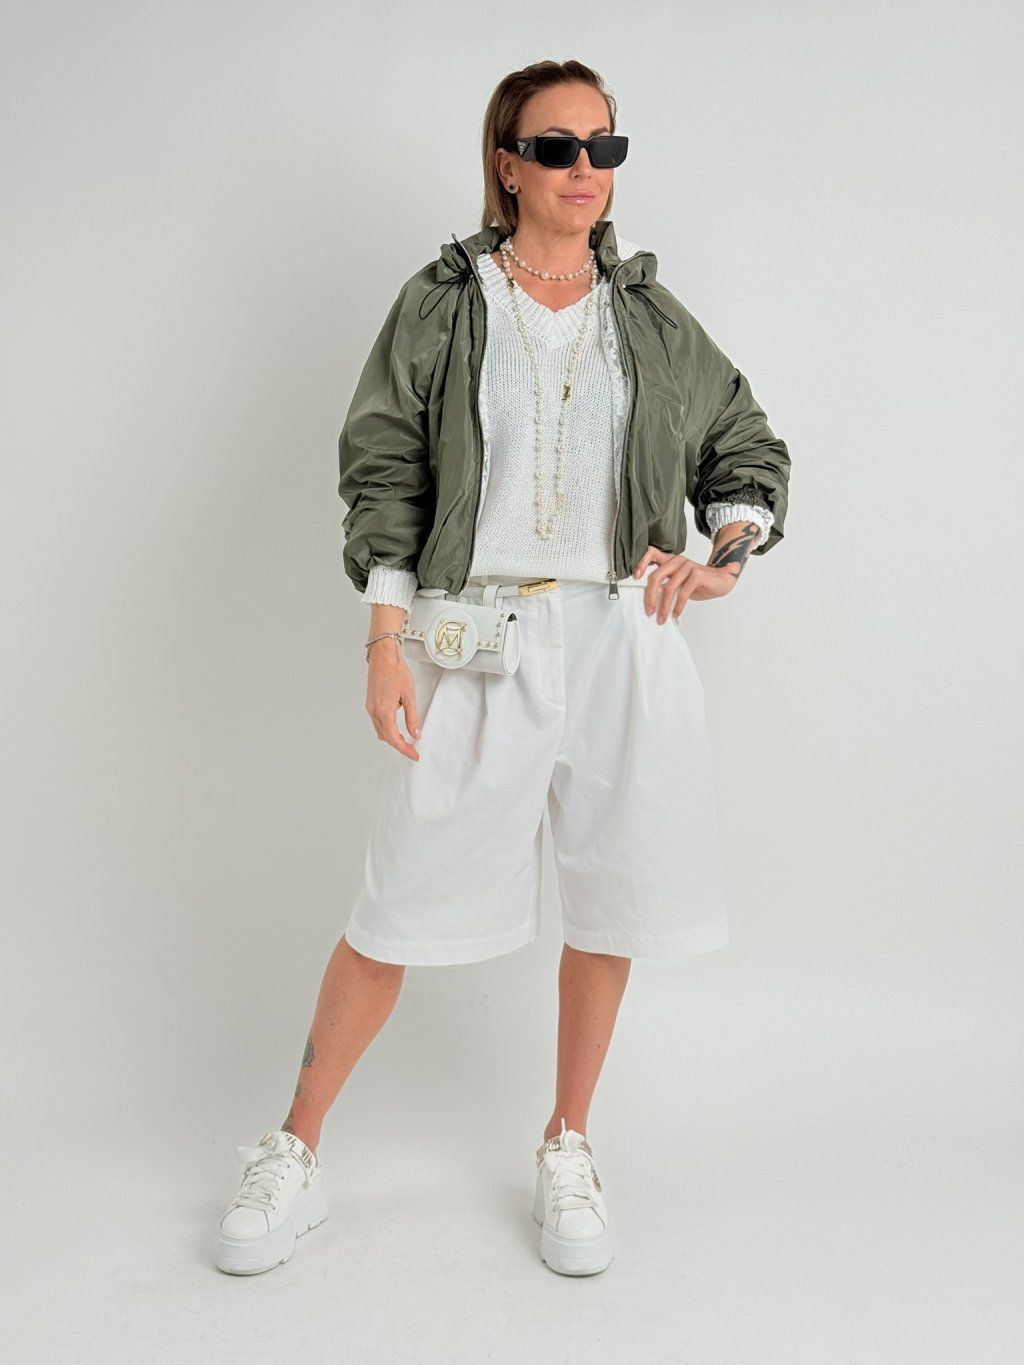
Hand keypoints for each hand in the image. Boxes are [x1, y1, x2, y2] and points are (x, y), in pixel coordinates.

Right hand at [365, 638, 420, 760]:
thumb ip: (412, 717)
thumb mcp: (409, 695)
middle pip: (386, 737)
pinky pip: (378, 722)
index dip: (404, 749)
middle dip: (399, 745)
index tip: (414, 755)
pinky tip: (396, 726)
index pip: (393, 738)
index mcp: (383, 710)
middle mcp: (374, 711)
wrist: (383, 656)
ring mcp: (370, 708)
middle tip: (413, 749)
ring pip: (380, 730)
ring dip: (392, 737)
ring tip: (406, 740)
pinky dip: (387, 728)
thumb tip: (415, 733)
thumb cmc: (395, 671)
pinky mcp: (370, 703)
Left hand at [631, 546, 736, 621]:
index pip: (651, 553)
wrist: (722, 581)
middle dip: (649, 596)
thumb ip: (664, 585)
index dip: (641, 563)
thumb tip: (648, 600)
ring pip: (668, 588)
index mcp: (670, 560)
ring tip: (662, 618)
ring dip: (664, 606)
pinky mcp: (697, 574)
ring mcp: (687, 566)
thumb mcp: (678, 583)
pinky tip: (675, 614)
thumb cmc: (697, 583)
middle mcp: (677, 560)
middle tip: (649, 611)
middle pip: (655, 576)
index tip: (635, 578)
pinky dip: (677, 606)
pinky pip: (682, 593)